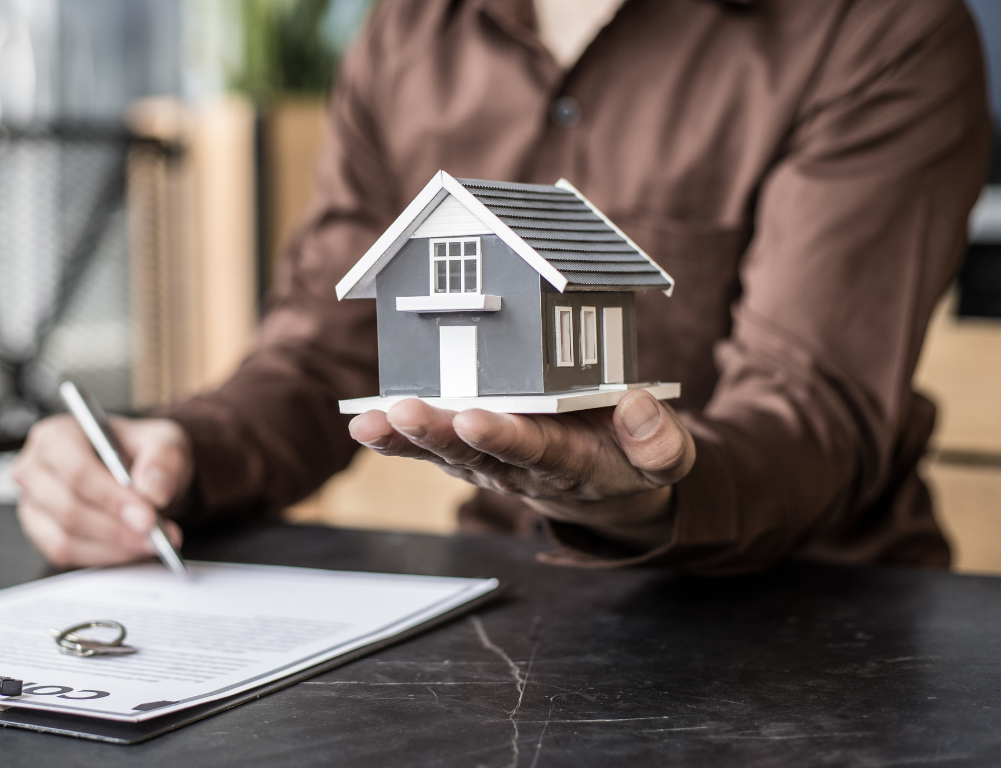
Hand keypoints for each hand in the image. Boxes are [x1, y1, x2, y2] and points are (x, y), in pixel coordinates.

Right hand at [12, 414, 192, 566]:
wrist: (136, 474)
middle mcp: (35, 468)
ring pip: (66, 536)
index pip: (76, 470)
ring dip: (114, 545)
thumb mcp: (162, 442)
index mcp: (57, 435)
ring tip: (152, 542)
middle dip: (116, 527)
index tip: (147, 516)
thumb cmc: (140, 453)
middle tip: (155, 534)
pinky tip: (131, 549)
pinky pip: (65, 554)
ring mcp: (32, 503)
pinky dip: (103, 556)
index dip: (111, 497)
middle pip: (68, 507)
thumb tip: (152, 490)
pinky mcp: (40, 533)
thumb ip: (161, 460)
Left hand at [348, 391, 694, 550]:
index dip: (506, 438)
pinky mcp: (471, 452)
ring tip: (369, 423)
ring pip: (445, 451)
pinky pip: (432, 446)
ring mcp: (491, 461)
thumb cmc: (631, 459)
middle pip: (476, 453)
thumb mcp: (666, 459)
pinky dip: (397, 437)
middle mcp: (523, 467)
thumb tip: (637, 406)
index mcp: (573, 464)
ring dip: (405, 438)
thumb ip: (661, 443)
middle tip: (405, 413)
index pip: (538, 451)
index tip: (476, 419)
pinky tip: (364, 424)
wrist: (604, 487)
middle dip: (439, 434)